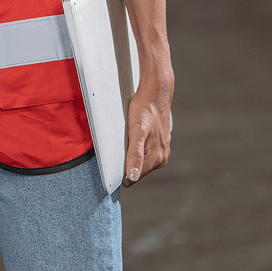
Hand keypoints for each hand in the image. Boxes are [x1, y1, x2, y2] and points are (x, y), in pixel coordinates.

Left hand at [123, 69, 172, 186]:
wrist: (156, 93)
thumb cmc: (144, 110)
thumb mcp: (136, 131)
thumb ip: (135, 155)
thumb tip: (133, 177)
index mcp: (157, 158)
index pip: (135, 177)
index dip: (121, 175)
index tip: (109, 172)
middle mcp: (162, 157)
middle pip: (138, 170)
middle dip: (126, 166)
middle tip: (112, 155)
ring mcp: (163, 150)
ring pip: (142, 162)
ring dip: (131, 158)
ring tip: (122, 145)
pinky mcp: (160, 143)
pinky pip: (145, 152)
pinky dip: (136, 150)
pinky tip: (130, 141)